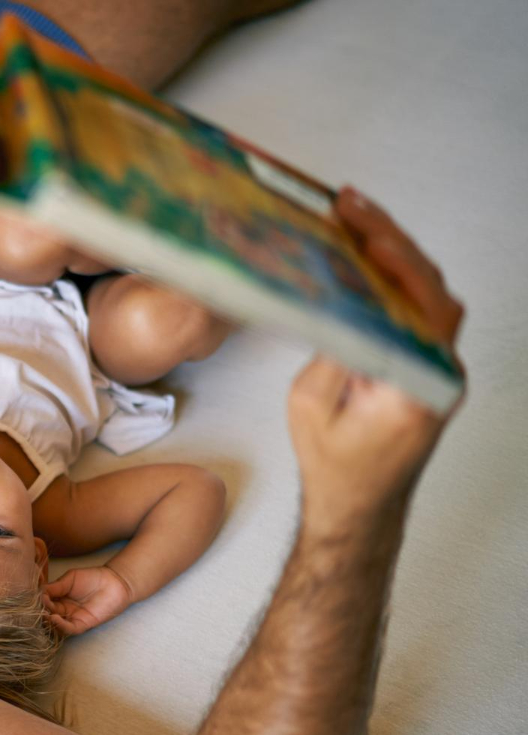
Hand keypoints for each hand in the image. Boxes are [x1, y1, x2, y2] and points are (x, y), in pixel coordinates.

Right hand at [44, 566, 133, 635]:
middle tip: (36, 607)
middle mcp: (63, 609)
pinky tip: (54, 617)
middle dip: (40, 611)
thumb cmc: (93, 577)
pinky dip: (60, 625)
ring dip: (47, 620)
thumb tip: (39, 592)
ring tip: (43, 613)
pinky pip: (69, 629)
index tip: (33, 596)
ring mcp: (72, 618)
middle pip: (47, 613)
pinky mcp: (83, 624)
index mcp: (58, 598)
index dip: (38, 600)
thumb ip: (56, 586)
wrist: (115, 582)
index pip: (43, 601)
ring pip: (55, 624)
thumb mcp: (70, 578)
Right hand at [287, 188, 465, 530]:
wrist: (358, 507)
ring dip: (397, 256)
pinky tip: (368, 261)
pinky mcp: (431, 367)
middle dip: (391, 241)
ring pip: (430, 295)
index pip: (419, 301)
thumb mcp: (311, 401)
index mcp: (417, 384)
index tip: (362, 226)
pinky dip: (397, 280)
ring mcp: (442, 369)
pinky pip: (422, 312)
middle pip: (431, 287)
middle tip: (351, 209)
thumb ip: (331, 344)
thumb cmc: (335, 467)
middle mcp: (442, 374)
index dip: (393, 257)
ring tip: (357, 224)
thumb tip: (335, 292)